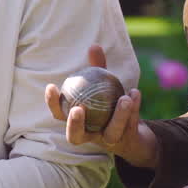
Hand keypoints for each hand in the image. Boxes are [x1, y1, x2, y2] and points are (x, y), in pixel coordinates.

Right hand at [45, 44, 159, 168]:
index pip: (58, 114)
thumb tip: (94, 46)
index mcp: (75, 122)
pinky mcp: (126, 141)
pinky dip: (133, 109)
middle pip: (75, 136)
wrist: (130, 132)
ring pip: (111, 133)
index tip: (52, 86)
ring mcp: (107, 140)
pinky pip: (130, 125)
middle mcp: (88, 135)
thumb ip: (97, 69)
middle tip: (78, 108)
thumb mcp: (102, 86)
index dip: (52, 102)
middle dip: (75, 124)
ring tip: (124, 98)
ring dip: (118, 116)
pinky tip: (135, 93)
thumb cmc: (108, 105)